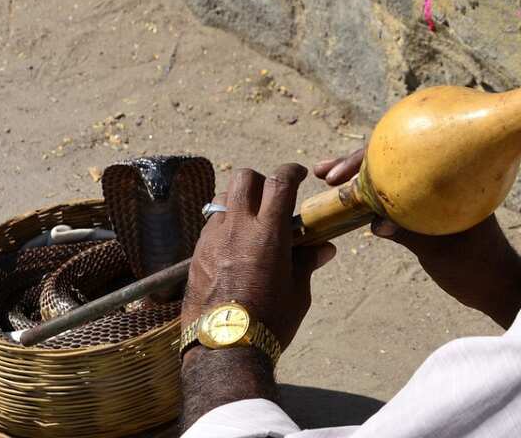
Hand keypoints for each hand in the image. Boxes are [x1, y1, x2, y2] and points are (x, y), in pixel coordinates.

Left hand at [182, 164, 336, 351]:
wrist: (225, 348)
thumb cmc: (269, 322)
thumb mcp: (297, 292)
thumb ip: (307, 262)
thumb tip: (323, 248)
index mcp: (268, 233)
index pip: (280, 182)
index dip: (291, 172)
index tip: (299, 174)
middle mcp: (237, 227)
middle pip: (245, 178)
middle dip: (261, 181)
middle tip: (272, 197)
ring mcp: (212, 238)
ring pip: (223, 198)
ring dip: (238, 201)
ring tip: (250, 221)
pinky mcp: (196, 254)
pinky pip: (210, 225)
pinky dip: (224, 225)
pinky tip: (233, 247)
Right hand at [314, 150, 520, 327]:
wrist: (499, 285)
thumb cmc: (479, 267)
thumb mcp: (440, 251)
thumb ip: (408, 234)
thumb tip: (375, 224)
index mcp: (450, 177)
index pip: (401, 156)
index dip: (366, 161)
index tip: (340, 174)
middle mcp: (440, 178)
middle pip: (391, 161)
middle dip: (355, 165)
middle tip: (325, 173)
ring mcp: (431, 194)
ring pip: (389, 178)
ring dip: (360, 180)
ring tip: (329, 180)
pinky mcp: (425, 211)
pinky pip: (393, 197)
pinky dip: (372, 199)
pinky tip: (351, 203)